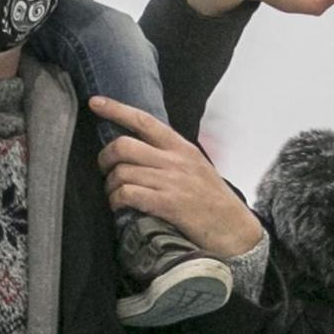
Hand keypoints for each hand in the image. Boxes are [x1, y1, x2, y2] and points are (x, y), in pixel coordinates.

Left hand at [92, 99, 264, 258]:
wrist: (237, 231)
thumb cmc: (214, 202)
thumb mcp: (197, 168)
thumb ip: (172, 157)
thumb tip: (140, 152)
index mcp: (182, 148)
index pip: (144, 120)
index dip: (117, 109)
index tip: (95, 103)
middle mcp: (176, 160)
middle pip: (124, 145)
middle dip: (105, 158)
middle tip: (105, 170)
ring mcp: (172, 182)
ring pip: (122, 172)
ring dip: (110, 186)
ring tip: (114, 195)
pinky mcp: (169, 204)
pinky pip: (129, 194)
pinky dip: (117, 200)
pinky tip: (119, 207)